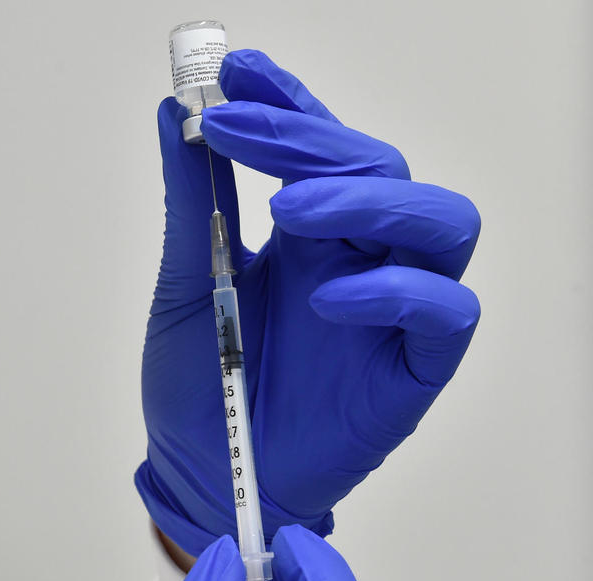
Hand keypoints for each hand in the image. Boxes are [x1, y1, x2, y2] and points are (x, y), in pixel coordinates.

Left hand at [136, 49, 480, 555]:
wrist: (206, 472)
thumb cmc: (200, 382)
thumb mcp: (183, 281)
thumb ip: (191, 200)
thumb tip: (175, 110)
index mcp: (308, 230)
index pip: (320, 144)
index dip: (292, 100)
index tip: (238, 67)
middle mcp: (359, 256)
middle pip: (380, 168)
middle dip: (310, 139)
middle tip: (235, 128)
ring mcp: (394, 309)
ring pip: (439, 222)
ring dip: (369, 200)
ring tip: (290, 210)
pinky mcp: (415, 369)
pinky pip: (447, 313)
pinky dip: (397, 292)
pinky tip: (330, 298)